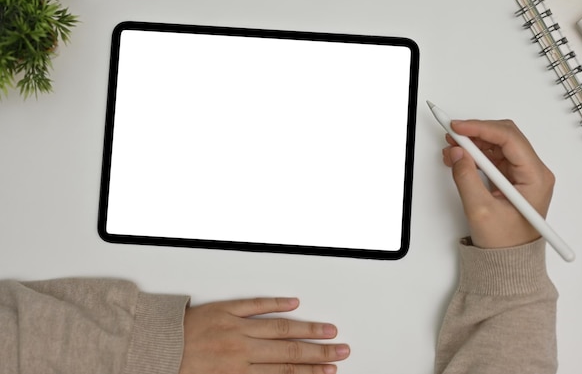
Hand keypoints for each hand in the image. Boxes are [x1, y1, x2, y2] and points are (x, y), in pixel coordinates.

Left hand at [179, 297, 349, 373]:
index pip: (285, 373)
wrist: (150, 349)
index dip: (310, 373)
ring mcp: (235, 327)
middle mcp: (241, 350)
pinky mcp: (225, 309)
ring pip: (279, 329)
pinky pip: (255, 304)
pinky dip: (276, 303)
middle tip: (340, 352)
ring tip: (328, 331)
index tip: (329, 372)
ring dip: (307, 331)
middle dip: (319, 354)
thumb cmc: (175, 370)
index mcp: (237, 373)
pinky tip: (293, 303)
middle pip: (289, 352)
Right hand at [441, 119, 554, 248]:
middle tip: (452, 133)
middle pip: (504, 136)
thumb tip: (458, 153)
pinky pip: (492, 157)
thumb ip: (466, 178)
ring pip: (497, 145)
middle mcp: (533, 172)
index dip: (481, 128)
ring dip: (473, 143)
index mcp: (535, 177)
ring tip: (451, 148)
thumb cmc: (505, 243)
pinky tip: (459, 157)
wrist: (509, 262)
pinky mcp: (511, 178)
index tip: (458, 127)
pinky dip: (474, 154)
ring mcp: (522, 174)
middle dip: (476, 132)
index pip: (509, 139)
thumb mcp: (481, 210)